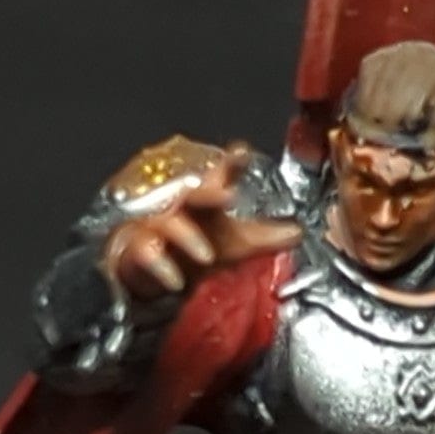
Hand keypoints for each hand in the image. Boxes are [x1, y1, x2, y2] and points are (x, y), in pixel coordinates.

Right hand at [99, 149, 302, 300]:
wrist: (156, 277)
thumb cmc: (195, 252)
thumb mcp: (235, 245)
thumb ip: (266, 237)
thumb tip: (299, 231)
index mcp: (204, 202)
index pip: (219, 177)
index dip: (230, 164)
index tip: (242, 153)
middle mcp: (179, 208)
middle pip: (192, 193)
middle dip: (208, 191)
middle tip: (227, 194)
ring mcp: (155, 228)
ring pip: (167, 224)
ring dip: (186, 237)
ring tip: (207, 254)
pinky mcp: (136, 251)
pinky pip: (145, 255)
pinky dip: (160, 267)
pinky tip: (174, 281)